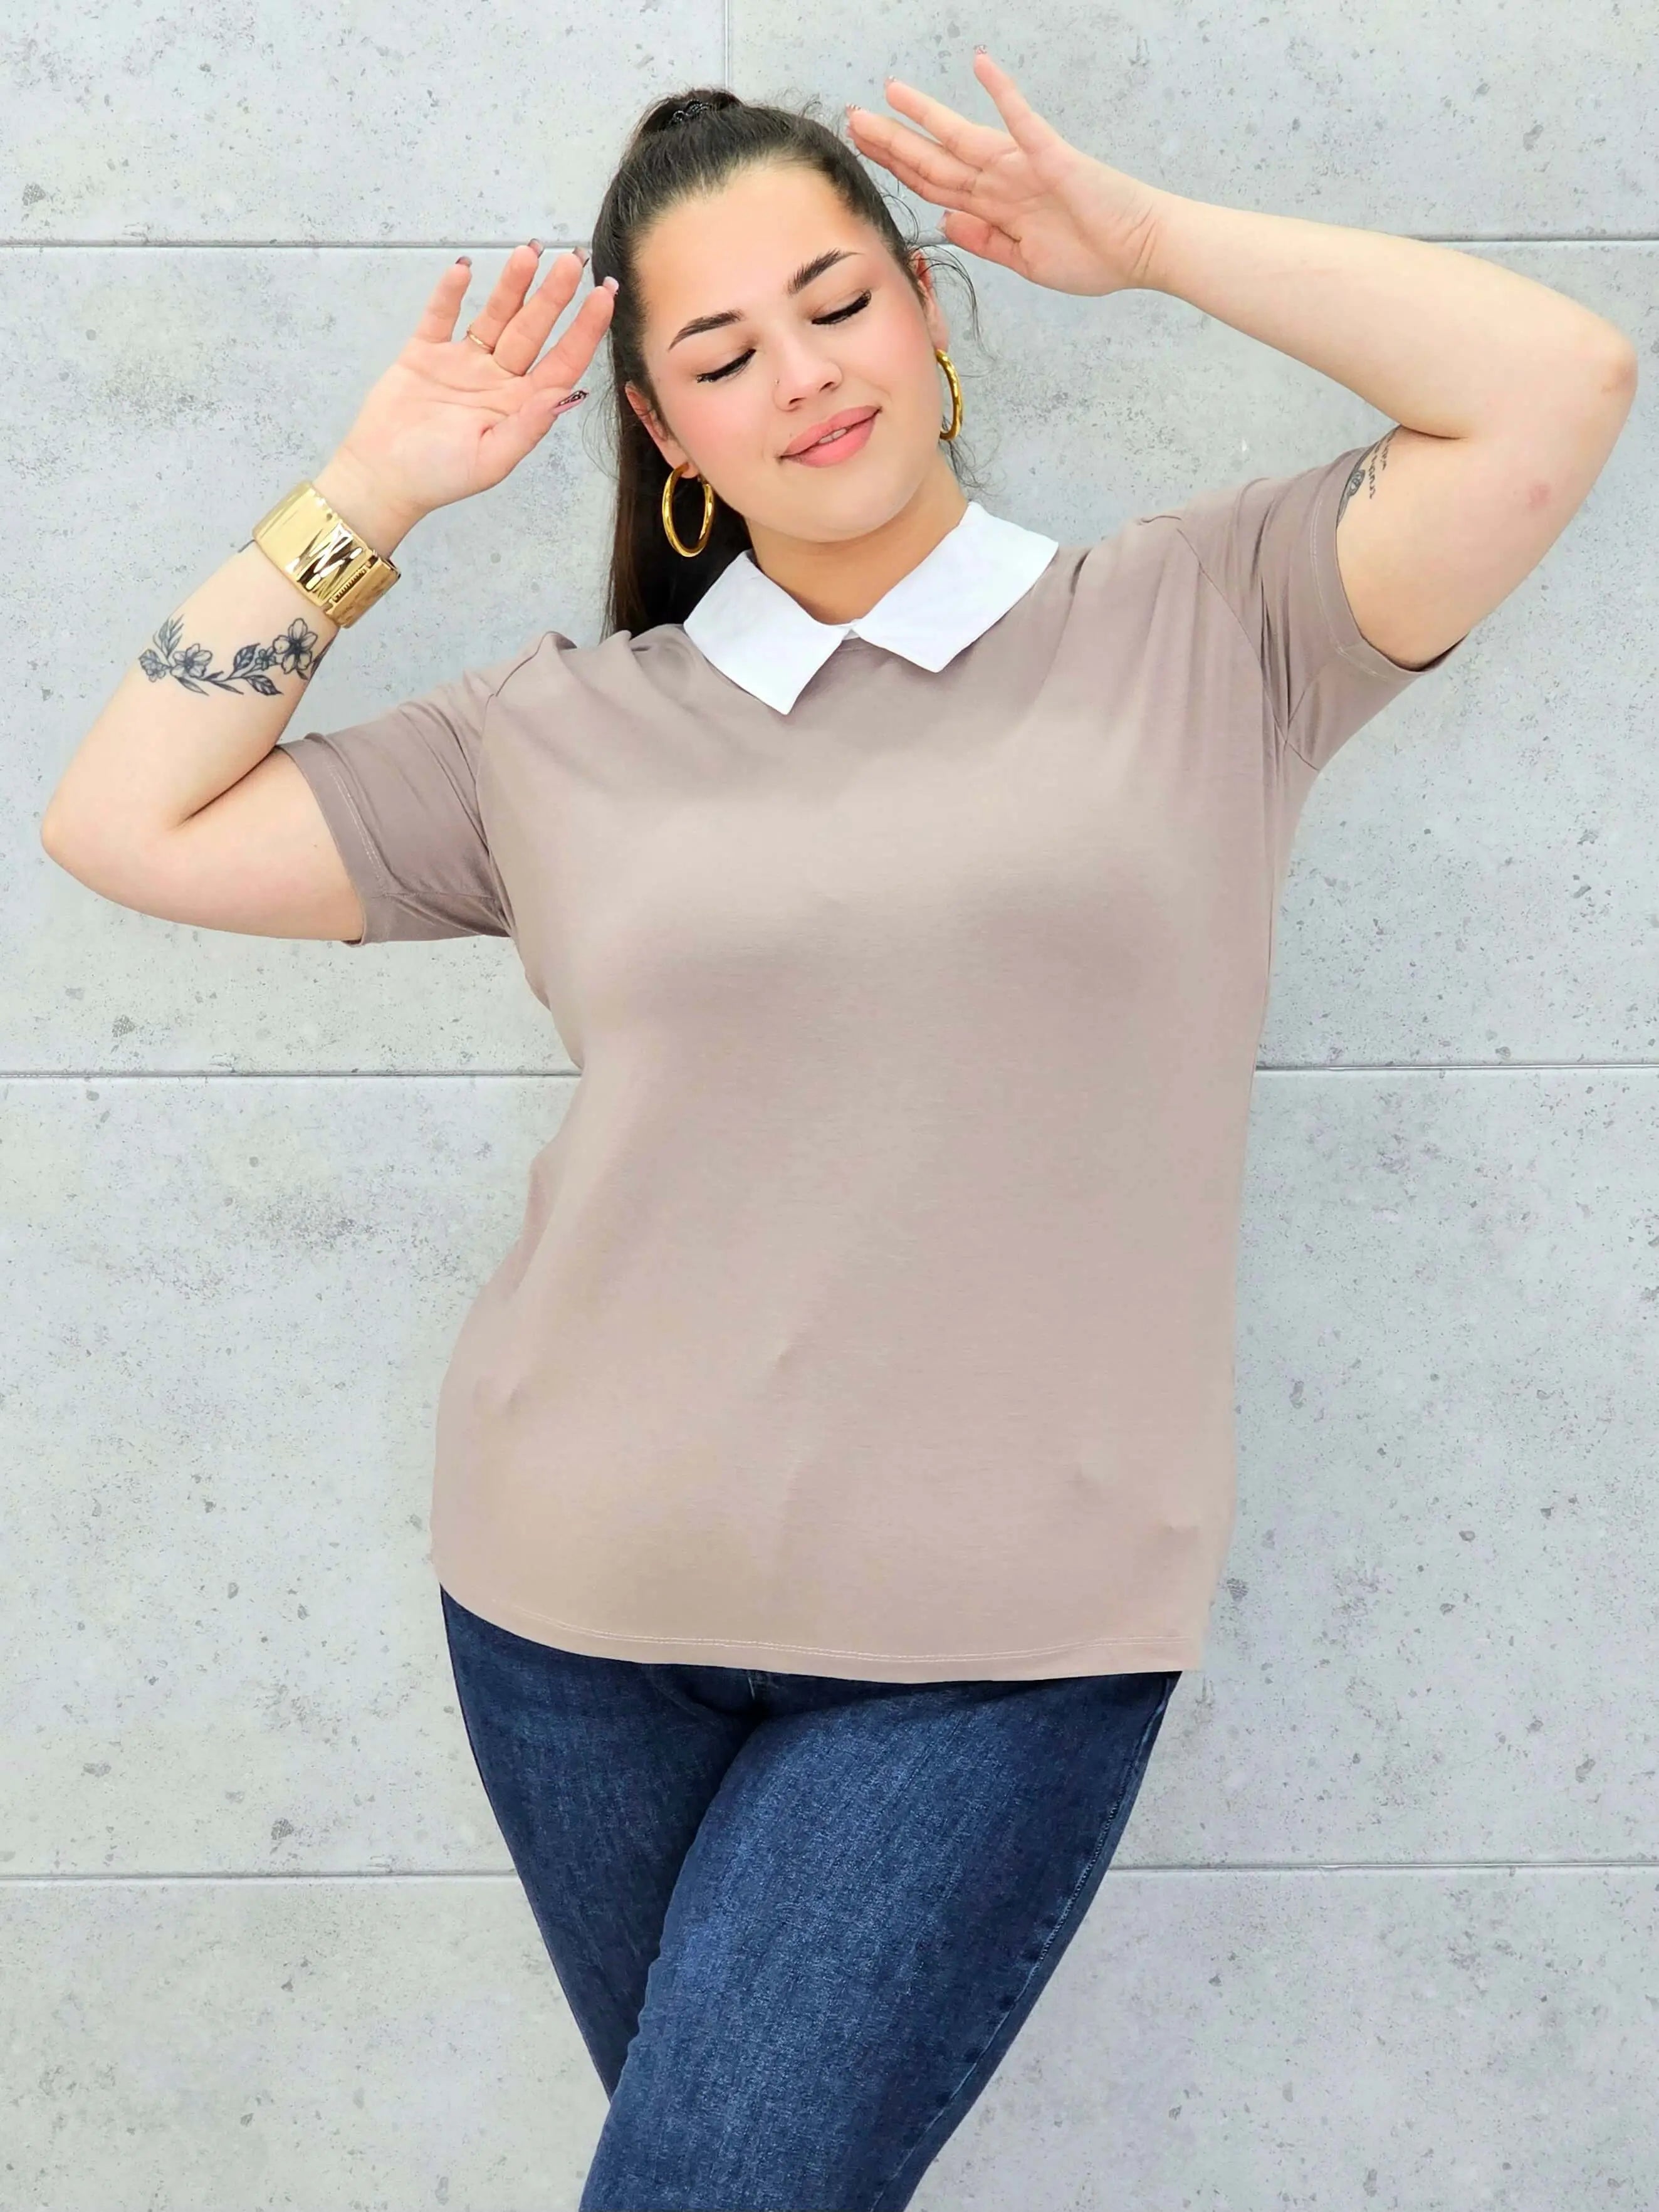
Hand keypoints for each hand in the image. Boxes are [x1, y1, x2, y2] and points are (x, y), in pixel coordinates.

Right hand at [327, 243, 617, 530]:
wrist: (381, 477)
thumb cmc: (438, 477)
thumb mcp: (491, 460)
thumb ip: (528, 427)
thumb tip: (564, 395)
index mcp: (520, 406)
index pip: (562, 362)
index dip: (584, 330)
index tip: (604, 297)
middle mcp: (497, 379)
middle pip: (532, 330)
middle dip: (553, 295)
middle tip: (572, 259)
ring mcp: (462, 363)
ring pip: (494, 316)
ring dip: (512, 285)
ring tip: (529, 251)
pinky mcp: (425, 353)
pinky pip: (440, 316)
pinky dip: (450, 294)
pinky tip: (465, 269)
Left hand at [847, 52, 1166, 297]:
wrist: (1140, 250)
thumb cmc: (1093, 255)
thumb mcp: (1025, 261)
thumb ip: (985, 241)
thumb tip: (944, 221)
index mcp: (994, 207)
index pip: (934, 184)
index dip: (897, 168)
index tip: (865, 150)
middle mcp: (1002, 181)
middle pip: (935, 159)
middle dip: (892, 141)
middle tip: (854, 118)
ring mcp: (1024, 166)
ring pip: (963, 139)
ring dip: (926, 116)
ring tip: (890, 94)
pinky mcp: (1052, 157)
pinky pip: (1023, 121)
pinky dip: (1002, 93)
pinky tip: (982, 65)